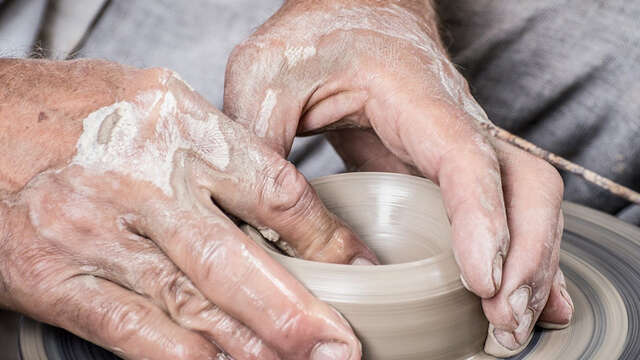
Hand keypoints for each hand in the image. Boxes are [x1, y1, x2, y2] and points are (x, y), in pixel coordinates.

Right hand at [0, 59, 374, 358]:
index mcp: (176, 123)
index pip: (272, 188)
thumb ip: (213, 146)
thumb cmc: (68, 108)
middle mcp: (141, 178)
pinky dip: (184, 358)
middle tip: (342, 346)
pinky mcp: (58, 276)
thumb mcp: (152, 99)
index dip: (322, 236)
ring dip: (251, 344)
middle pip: (238, 259)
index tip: (354, 264)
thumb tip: (276, 202)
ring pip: (192, 302)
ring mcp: (97, 232)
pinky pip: (132, 328)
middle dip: (296, 312)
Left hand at [223, 0, 572, 354]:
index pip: (466, 158)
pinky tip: (518, 296)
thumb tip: (259, 221)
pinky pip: (504, 207)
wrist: (353, 10)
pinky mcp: (449, 168)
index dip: (483, 220)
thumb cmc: (315, 34)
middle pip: (525, 185)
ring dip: (532, 265)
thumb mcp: (267, 74)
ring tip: (510, 325)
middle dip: (527, 257)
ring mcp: (460, 145)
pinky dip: (521, 254)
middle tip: (502, 320)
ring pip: (527, 201)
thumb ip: (259, 139)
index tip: (482, 279)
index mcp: (414, 96)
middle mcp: (455, 121)